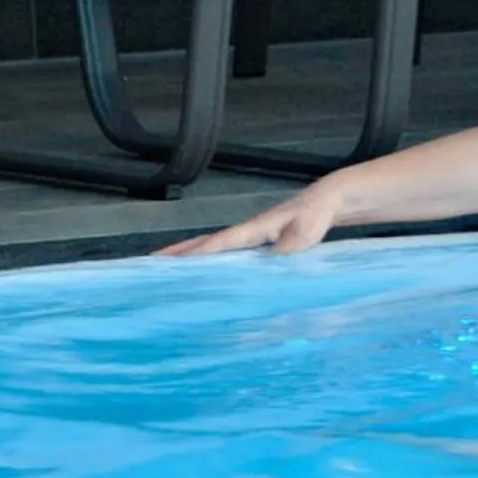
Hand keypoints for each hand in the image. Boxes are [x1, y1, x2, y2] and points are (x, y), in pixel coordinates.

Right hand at [155, 185, 343, 256]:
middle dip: (176, 255)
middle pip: (204, 244)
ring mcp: (251, 237)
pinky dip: (212, 261)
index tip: (164, 265)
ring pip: (214, 248)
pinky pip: (229, 253)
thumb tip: (272, 258)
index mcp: (252, 230)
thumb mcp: (307, 230)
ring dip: (189, 258)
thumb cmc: (317, 214)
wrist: (330, 201)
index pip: (216, 244)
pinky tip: (208, 275)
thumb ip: (291, 243)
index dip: (191, 255)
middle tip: (147, 269)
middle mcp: (246, 233)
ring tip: (166, 274)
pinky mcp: (260, 243)